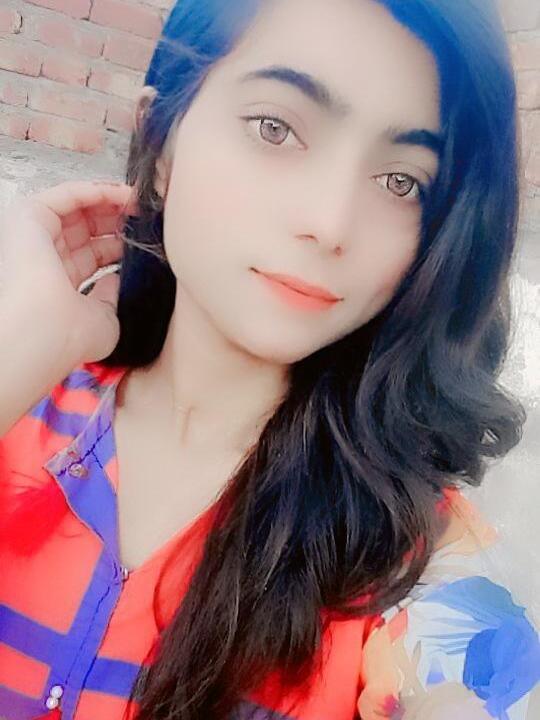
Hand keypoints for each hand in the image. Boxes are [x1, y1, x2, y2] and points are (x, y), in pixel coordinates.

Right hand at [0, 179, 137, 363]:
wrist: (48, 331)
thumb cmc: (71, 335)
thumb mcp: (104, 318)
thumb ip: (111, 297)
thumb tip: (115, 278)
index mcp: (60, 286)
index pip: (93, 257)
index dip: (120, 245)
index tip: (147, 241)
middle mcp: (46, 260)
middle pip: (87, 229)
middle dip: (118, 220)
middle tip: (147, 217)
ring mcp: (36, 237)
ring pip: (78, 208)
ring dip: (111, 202)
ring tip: (141, 202)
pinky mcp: (29, 217)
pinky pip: (68, 194)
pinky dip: (97, 190)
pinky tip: (125, 194)